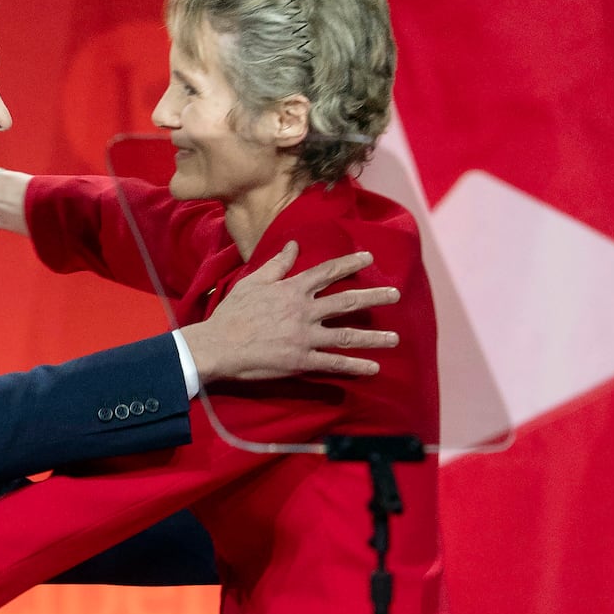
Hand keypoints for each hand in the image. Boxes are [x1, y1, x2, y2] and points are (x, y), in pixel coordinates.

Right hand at [180, 242, 400, 382]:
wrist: (217, 346)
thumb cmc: (231, 314)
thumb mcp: (252, 283)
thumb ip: (277, 265)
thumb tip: (293, 245)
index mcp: (292, 290)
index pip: (327, 272)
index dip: (350, 263)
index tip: (369, 257)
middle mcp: (303, 311)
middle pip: (346, 301)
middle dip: (374, 297)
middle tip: (396, 294)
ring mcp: (304, 337)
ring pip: (346, 335)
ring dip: (373, 337)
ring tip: (395, 339)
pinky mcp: (300, 360)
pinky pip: (332, 363)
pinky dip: (354, 366)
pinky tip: (373, 368)